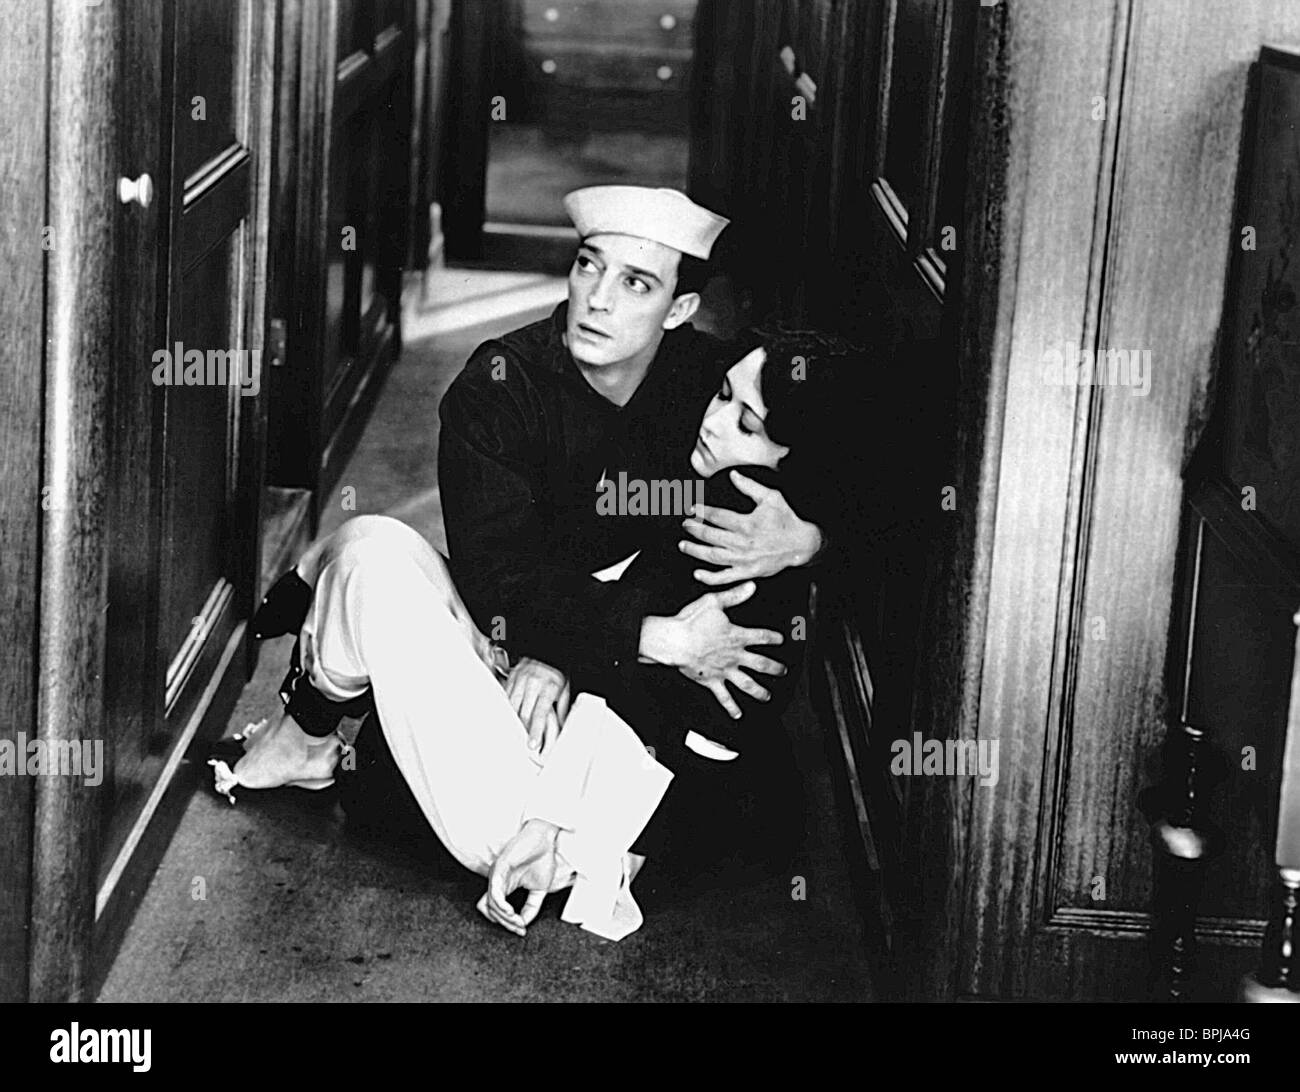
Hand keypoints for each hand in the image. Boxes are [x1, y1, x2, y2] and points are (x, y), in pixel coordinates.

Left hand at [480, 819, 569, 936]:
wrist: (546, 839)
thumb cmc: (542, 859)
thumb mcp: (539, 890)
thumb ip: (531, 907)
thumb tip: (524, 924)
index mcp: (504, 886)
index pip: (496, 911)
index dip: (507, 924)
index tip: (522, 931)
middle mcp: (497, 882)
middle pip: (492, 911)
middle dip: (506, 924)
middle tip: (521, 928)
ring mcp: (496, 875)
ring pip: (492, 904)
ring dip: (504, 917)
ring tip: (518, 921)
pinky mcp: (499, 868)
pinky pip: (494, 891)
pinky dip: (500, 905)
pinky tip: (511, 912)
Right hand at [504, 657, 570, 752]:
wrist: (547, 651)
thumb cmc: (556, 672)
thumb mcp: (565, 689)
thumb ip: (562, 709)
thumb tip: (562, 728)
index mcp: (549, 688)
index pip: (540, 714)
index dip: (536, 731)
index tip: (532, 744)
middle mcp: (533, 684)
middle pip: (524, 713)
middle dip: (522, 731)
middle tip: (521, 744)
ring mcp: (521, 680)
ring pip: (512, 706)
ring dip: (513, 721)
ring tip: (513, 734)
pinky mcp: (512, 677)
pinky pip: (507, 696)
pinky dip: (507, 708)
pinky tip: (508, 717)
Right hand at [641, 582, 785, 718]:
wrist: (674, 641)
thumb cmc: (690, 622)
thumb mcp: (713, 602)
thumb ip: (734, 596)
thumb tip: (750, 587)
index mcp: (737, 636)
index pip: (761, 637)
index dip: (773, 637)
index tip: (781, 640)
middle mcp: (734, 656)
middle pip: (761, 664)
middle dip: (774, 668)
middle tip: (782, 671)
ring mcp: (724, 670)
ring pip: (747, 684)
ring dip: (760, 691)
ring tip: (767, 696)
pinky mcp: (712, 681)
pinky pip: (724, 697)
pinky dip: (732, 707)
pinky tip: (737, 714)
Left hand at [680, 470, 821, 584]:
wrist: (801, 544)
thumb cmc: (786, 520)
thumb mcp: (771, 497)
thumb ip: (750, 486)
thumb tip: (733, 475)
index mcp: (747, 524)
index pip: (717, 516)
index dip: (701, 511)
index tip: (692, 508)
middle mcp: (742, 543)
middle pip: (710, 536)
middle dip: (694, 529)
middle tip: (685, 524)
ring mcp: (743, 560)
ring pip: (712, 557)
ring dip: (695, 551)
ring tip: (683, 545)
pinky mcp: (747, 572)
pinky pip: (724, 577)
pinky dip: (709, 577)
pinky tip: (697, 573)